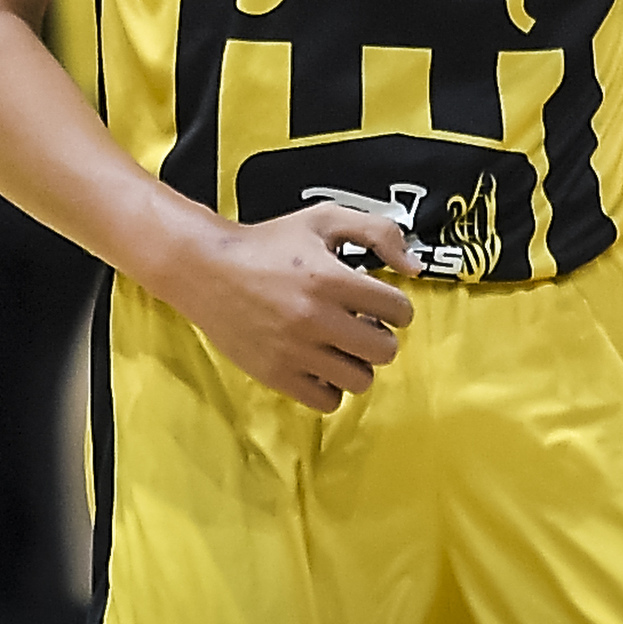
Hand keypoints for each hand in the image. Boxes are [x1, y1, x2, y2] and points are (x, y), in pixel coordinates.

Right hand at [158, 204, 417, 412]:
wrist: (207, 269)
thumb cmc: (270, 243)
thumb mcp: (325, 220)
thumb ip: (378, 233)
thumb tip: (415, 268)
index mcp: (331, 278)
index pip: (398, 310)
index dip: (397, 307)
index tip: (382, 305)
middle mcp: (316, 319)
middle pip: (384, 351)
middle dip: (381, 337)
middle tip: (363, 326)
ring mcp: (295, 352)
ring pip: (360, 380)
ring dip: (357, 363)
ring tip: (341, 346)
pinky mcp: (276, 376)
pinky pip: (327, 402)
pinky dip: (331, 387)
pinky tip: (320, 364)